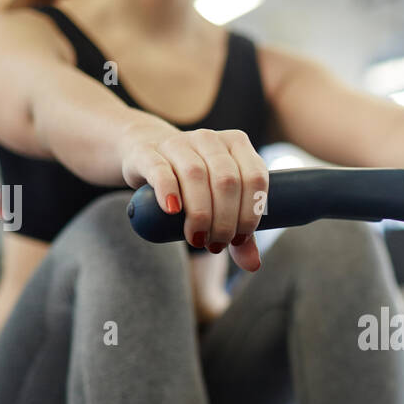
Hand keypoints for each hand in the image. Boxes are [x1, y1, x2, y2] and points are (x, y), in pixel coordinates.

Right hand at [120, 121, 267, 271]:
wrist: (148, 155)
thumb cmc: (194, 184)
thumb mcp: (221, 203)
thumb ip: (240, 230)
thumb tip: (253, 264)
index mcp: (237, 144)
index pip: (255, 178)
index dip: (250, 214)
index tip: (238, 239)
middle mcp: (210, 139)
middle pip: (227, 181)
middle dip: (225, 221)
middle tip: (216, 244)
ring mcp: (178, 142)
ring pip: (196, 175)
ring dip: (200, 214)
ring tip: (196, 238)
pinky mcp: (149, 153)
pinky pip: (161, 170)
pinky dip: (169, 191)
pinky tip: (173, 211)